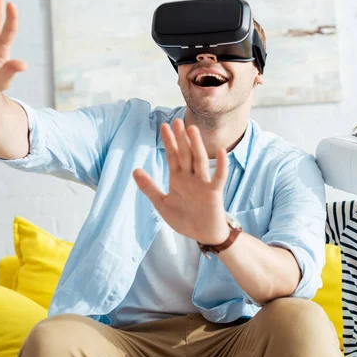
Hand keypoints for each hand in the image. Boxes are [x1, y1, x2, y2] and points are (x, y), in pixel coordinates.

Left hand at [133, 119, 229, 244]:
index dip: (169, 142)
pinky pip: (219, 177)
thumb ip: (149, 188)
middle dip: (180, 139)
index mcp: (178, 179)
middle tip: (176, 121)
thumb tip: (135, 170)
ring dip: (196, 145)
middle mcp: (191, 178)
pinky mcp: (214, 193)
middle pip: (185, 154)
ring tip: (192, 130)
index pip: (173, 156)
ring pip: (200, 161)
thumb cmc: (185, 219)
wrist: (203, 235)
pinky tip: (221, 151)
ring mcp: (203, 184)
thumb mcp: (162, 204)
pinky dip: (221, 165)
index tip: (164, 126)